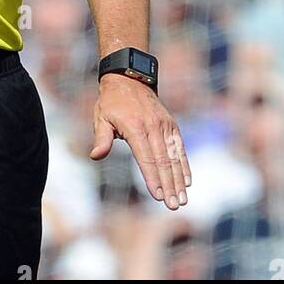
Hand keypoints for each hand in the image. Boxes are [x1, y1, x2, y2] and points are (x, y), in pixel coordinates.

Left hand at [90, 73, 190, 209]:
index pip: (146, 158)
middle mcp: (153, 126)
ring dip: (179, 179)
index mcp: (135, 127)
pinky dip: (184, 164)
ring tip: (183, 199)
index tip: (158, 196)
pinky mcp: (171, 124)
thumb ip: (101, 138)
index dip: (152, 178)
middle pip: (163, 161)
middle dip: (169, 185)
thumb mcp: (101, 117)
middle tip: (173, 206)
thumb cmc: (111, 101)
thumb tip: (95, 156)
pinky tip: (188, 181)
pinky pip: (179, 147)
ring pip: (174, 156)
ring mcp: (164, 125)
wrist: (129, 77)